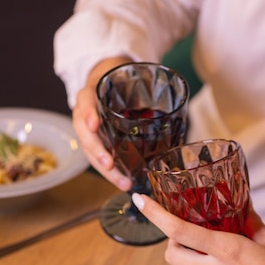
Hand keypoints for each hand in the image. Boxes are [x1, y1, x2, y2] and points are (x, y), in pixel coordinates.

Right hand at [72, 57, 132, 189]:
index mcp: (91, 94)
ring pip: (90, 152)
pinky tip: (123, 182)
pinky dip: (111, 172)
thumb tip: (180, 108)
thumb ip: (144, 92)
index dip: (88, 113)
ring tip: (123, 183)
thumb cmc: (119, 84)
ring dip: (106, 170)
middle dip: (97, 151)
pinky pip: (98, 159)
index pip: (85, 101)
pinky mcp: (94, 143)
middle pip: (85, 134)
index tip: (94, 125)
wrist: (105, 83)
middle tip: (109, 164)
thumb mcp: (128, 81)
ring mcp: (87, 131)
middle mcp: (85, 113)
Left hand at [132, 193, 264, 264]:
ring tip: (216, 253)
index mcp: (230, 251)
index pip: (181, 231)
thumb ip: (251, 225)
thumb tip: (241, 210)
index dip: (157, 215)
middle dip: (172, 241)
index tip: (142, 201)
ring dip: (192, 260)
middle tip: (189, 233)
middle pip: (172, 255)